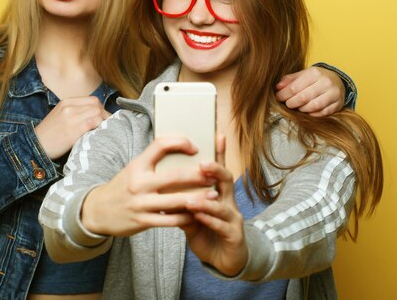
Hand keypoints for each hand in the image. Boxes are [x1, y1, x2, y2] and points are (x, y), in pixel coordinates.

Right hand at [35, 96, 109, 159]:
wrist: (36, 145)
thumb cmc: (50, 133)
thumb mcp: (60, 115)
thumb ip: (76, 111)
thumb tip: (95, 114)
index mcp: (66, 102)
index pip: (92, 99)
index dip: (101, 108)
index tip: (103, 118)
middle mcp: (69, 107)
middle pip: (97, 105)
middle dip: (105, 114)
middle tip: (106, 125)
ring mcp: (71, 118)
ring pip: (97, 113)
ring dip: (104, 121)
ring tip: (103, 130)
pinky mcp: (73, 131)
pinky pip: (93, 124)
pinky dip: (99, 127)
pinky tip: (98, 134)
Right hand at [81, 136, 216, 236]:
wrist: (97, 211)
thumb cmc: (122, 186)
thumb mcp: (132, 168)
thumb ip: (152, 161)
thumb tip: (178, 149)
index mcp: (137, 165)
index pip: (160, 145)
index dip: (180, 142)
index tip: (194, 147)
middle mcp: (139, 182)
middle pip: (174, 176)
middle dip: (198, 175)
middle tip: (213, 174)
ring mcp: (141, 203)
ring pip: (176, 200)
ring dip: (198, 198)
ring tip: (213, 195)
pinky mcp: (143, 221)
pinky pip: (170, 220)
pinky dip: (186, 216)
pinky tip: (197, 214)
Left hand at [182, 135, 248, 276]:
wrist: (224, 260)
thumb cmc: (206, 233)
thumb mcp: (191, 216)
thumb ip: (181, 201)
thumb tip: (162, 187)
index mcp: (217, 193)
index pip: (217, 169)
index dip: (219, 153)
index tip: (217, 135)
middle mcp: (228, 201)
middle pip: (226, 180)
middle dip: (215, 170)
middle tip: (202, 164)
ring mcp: (233, 218)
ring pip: (221, 204)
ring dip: (205, 200)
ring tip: (190, 199)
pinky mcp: (234, 235)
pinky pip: (221, 225)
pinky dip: (209, 220)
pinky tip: (199, 217)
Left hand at [275, 66, 344, 115]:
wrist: (337, 81)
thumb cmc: (315, 78)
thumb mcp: (303, 74)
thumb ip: (289, 80)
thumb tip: (277, 87)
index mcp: (314, 73)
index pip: (295, 87)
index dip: (283, 95)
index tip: (278, 97)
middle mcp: (326, 82)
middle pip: (303, 97)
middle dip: (291, 103)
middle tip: (287, 104)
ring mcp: (334, 93)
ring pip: (314, 106)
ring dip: (302, 109)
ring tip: (298, 107)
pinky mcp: (338, 104)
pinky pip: (323, 113)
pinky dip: (313, 114)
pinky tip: (308, 111)